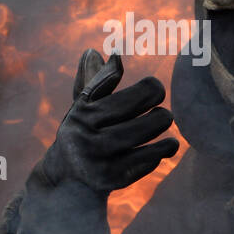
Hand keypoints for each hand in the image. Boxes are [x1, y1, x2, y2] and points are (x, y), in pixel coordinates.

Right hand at [38, 49, 178, 195]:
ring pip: (146, 136)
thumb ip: (95, 82)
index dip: (149, 89)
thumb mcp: (84, 109)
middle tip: (162, 110)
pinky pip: (149, 159)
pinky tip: (165, 146)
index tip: (155, 87)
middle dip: (158, 109)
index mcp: (80, 114)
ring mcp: (99, 160)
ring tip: (164, 124)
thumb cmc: (83, 135)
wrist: (68, 182)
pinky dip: (161, 151)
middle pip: (139, 114)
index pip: (122, 93)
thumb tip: (94, 51)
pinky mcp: (113, 179)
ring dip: (162, 128)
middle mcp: (85, 137)